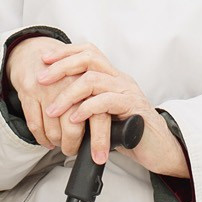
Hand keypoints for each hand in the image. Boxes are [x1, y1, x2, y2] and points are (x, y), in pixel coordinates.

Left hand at [8, 38, 189, 176]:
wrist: (161, 150)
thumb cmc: (132, 135)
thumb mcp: (104, 116)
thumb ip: (87, 107)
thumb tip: (57, 109)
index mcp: (113, 78)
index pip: (89, 52)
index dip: (65, 53)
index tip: (44, 61)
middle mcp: (121, 80)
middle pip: (89, 59)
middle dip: (61, 66)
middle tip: (41, 80)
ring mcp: (128, 92)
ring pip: (93, 80)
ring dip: (68, 94)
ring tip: (52, 109)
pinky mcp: (134, 109)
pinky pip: (107, 102)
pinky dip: (87, 108)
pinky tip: (74, 118)